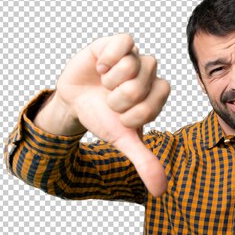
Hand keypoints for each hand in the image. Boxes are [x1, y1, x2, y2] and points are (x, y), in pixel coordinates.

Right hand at [54, 33, 170, 196]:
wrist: (74, 101)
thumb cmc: (103, 118)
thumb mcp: (122, 140)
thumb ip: (144, 162)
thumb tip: (160, 192)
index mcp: (157, 94)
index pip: (159, 99)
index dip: (135, 112)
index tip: (122, 116)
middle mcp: (150, 73)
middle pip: (142, 84)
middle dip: (119, 99)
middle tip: (110, 100)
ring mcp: (134, 57)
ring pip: (133, 65)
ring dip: (111, 81)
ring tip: (104, 84)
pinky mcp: (117, 43)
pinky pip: (124, 42)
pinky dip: (109, 58)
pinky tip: (100, 67)